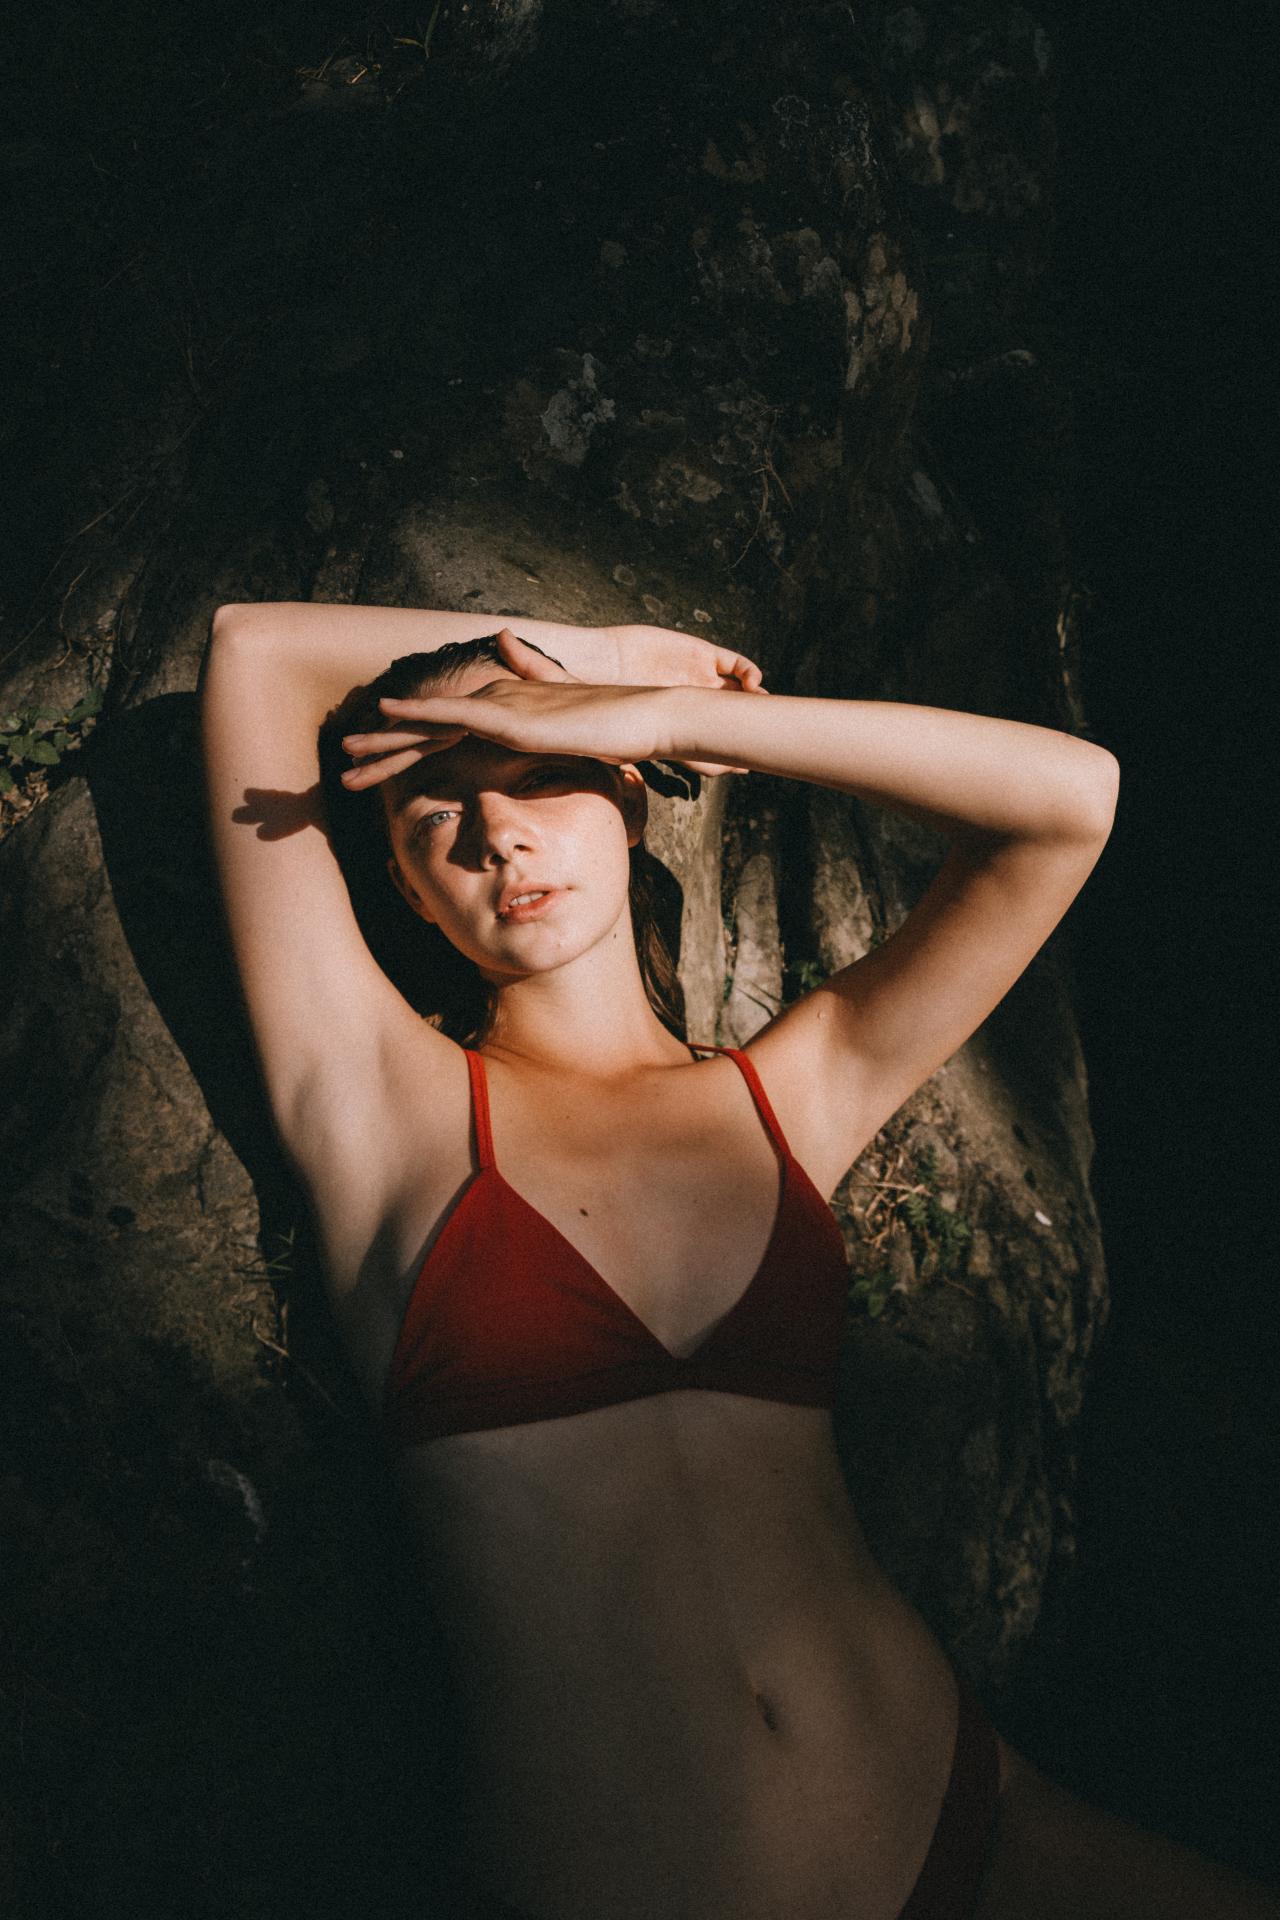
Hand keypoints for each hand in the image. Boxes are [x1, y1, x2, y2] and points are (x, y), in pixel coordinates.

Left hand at [340, 630, 757, 787]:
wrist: (646, 721)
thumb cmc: (616, 733)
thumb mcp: (572, 739)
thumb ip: (545, 726)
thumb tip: (532, 709)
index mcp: (502, 715)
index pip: (443, 737)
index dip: (407, 753)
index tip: (375, 773)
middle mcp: (493, 703)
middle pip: (425, 731)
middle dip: (382, 752)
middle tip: (344, 771)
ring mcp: (498, 706)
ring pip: (427, 724)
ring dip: (383, 741)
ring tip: (346, 758)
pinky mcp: (507, 714)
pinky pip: (451, 712)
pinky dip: (415, 712)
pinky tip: (385, 713)